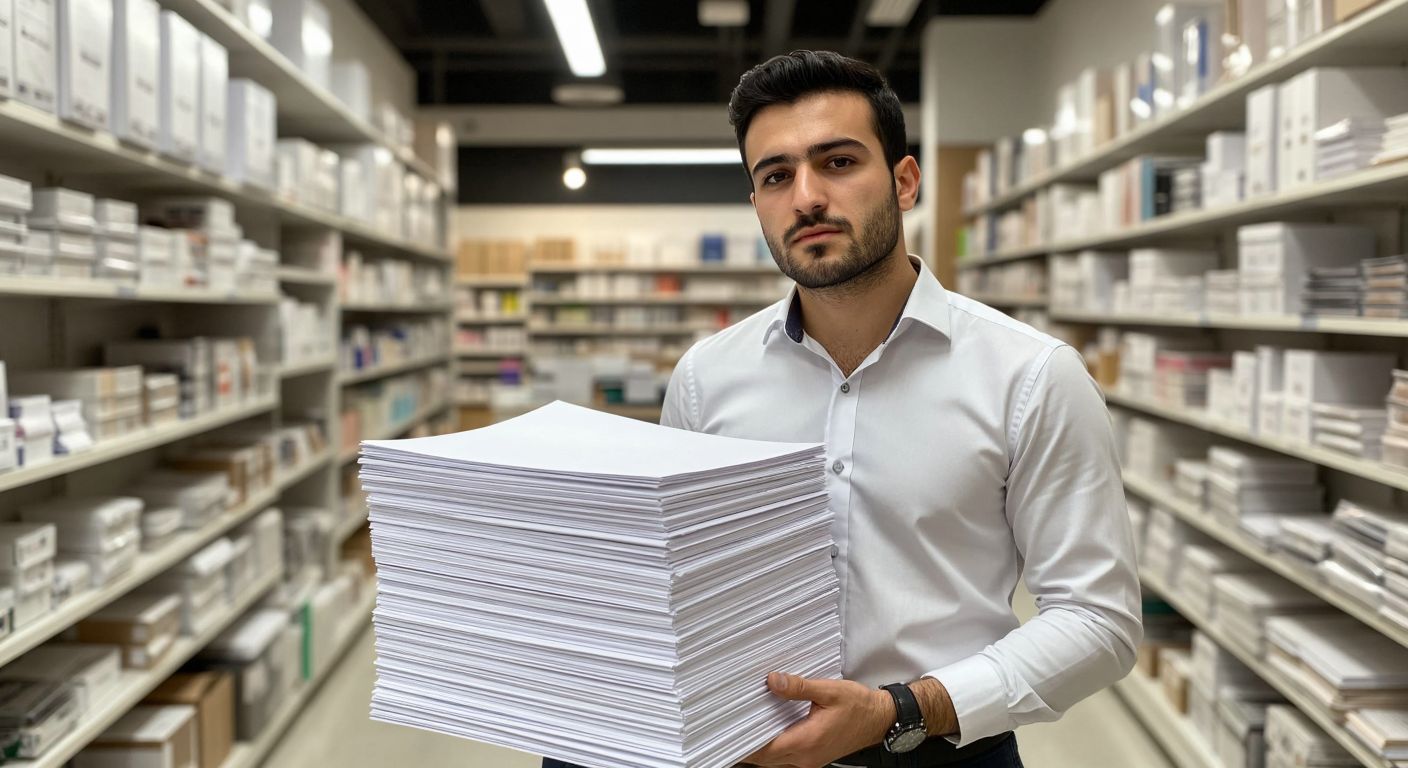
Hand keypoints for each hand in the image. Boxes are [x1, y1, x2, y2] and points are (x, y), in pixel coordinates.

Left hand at [743, 672, 894, 767]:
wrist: (878, 720)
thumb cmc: (858, 706)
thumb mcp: (829, 691)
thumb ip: (799, 687)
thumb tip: (774, 681)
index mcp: (807, 741)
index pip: (766, 750)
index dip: (746, 743)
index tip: (730, 733)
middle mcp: (806, 756)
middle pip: (767, 759)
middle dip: (748, 747)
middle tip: (731, 729)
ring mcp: (810, 760)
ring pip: (776, 762)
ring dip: (760, 750)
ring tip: (745, 730)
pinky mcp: (814, 757)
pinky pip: (786, 759)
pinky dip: (773, 750)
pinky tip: (768, 733)